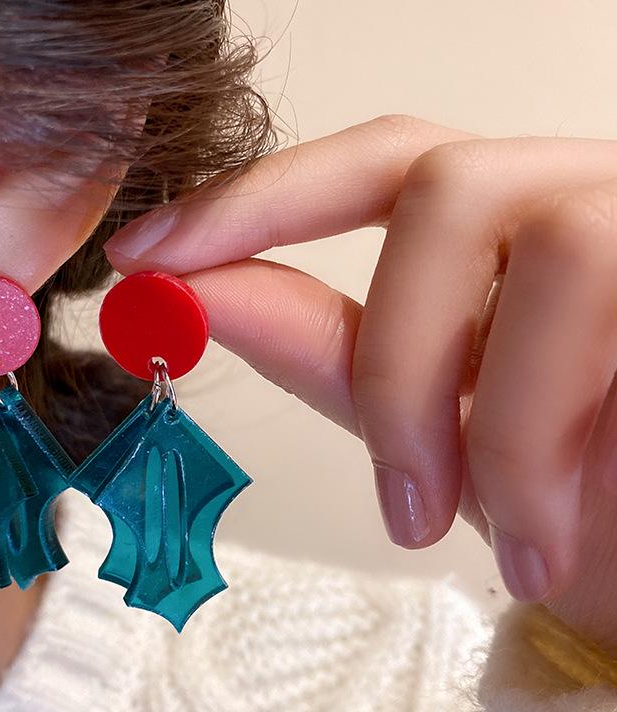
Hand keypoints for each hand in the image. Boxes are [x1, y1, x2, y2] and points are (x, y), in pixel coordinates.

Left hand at [104, 114, 616, 651]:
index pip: (373, 164)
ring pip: (553, 249)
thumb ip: (328, 349)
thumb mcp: (432, 426)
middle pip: (446, 191)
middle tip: (404, 511)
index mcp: (501, 222)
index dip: (257, 198)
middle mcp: (575, 195)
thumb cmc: (562, 498)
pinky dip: (552, 444)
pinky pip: (615, 306)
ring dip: (494, 424)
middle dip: (399, 365)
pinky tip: (555, 534)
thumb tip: (194, 295)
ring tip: (505, 543)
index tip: (145, 254)